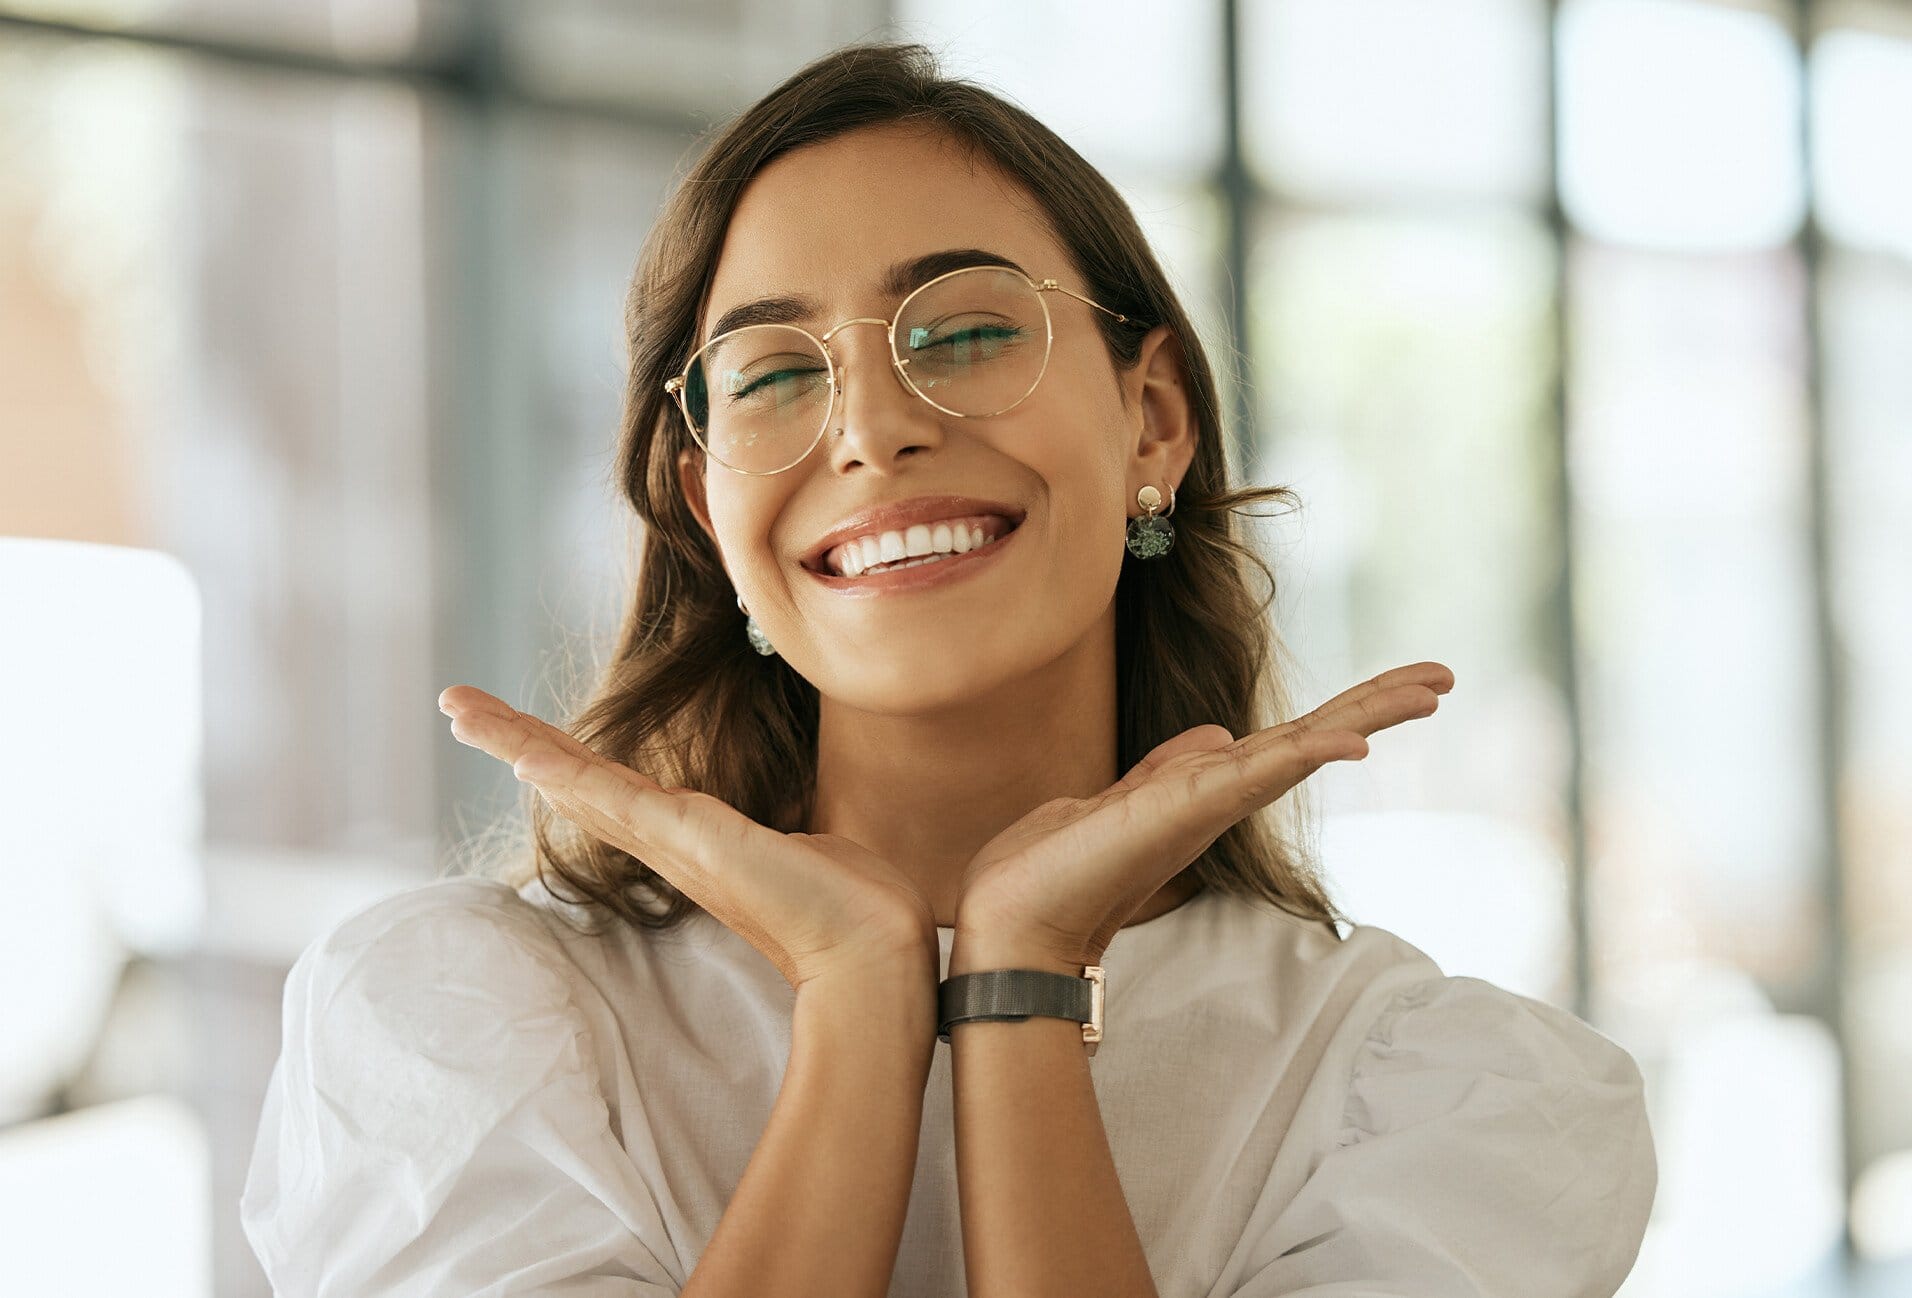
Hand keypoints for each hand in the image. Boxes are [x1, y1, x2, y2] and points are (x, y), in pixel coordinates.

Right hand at [438, 685, 937, 992]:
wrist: (875, 950)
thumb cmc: (852, 907)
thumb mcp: (808, 849)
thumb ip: (789, 837)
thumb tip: (808, 838)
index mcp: (691, 840)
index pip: (609, 787)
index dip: (559, 757)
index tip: (517, 734)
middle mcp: (669, 842)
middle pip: (571, 780)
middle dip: (511, 738)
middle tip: (453, 705)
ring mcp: (674, 842)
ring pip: (577, 782)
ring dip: (515, 741)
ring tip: (459, 709)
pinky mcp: (691, 840)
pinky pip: (615, 798)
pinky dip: (565, 772)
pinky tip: (522, 752)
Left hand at [952, 661, 1455, 965]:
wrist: (1011, 920)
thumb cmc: (1055, 868)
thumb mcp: (1120, 799)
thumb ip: (1170, 767)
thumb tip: (1215, 734)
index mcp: (1207, 790)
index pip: (1291, 740)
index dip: (1347, 712)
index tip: (1404, 686)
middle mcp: (1220, 798)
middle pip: (1315, 740)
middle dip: (1378, 706)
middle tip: (1445, 677)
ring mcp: (1209, 805)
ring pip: (1303, 749)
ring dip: (1366, 716)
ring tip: (1429, 688)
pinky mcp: (1187, 810)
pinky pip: (1260, 773)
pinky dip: (1308, 755)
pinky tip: (1354, 741)